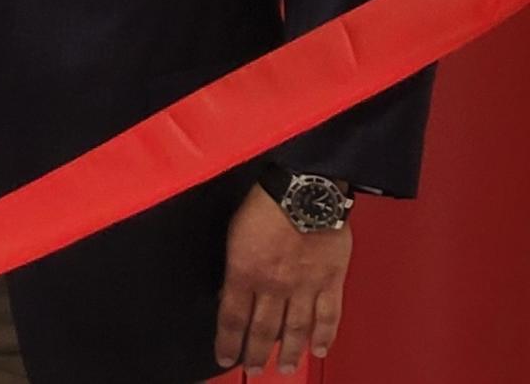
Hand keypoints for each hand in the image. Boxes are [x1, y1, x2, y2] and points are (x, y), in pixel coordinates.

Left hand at [216, 182, 353, 373]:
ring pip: (296, 330)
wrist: (304, 189)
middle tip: (253, 370)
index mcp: (245, 272)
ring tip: (283, 368)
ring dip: (289, 352)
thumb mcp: (233, 233)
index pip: (231, 318)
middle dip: (256, 354)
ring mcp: (305, 286)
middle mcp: (274, 285)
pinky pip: (329, 316)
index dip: (227, 342)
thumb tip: (228, 292)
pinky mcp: (331, 281)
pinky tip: (320, 349)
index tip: (224, 357)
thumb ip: (235, 267)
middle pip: (263, 330)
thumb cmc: (265, 204)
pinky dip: (325, 336)